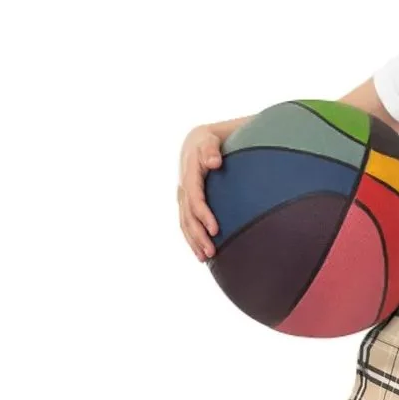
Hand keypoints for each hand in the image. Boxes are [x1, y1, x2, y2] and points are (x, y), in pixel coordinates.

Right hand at [177, 125, 223, 260]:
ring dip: (194, 242)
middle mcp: (183, 188)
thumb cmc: (208, 143)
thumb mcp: (209, 141)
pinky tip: (200, 253)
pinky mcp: (185, 203)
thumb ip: (211, 150)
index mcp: (189, 175)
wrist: (195, 143)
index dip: (204, 215)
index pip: (195, 199)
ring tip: (205, 258)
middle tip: (211, 252)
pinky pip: (185, 223)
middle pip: (188, 217)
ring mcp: (182, 197)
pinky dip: (191, 239)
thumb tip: (214, 162)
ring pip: (185, 223)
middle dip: (198, 236)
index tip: (215, 229)